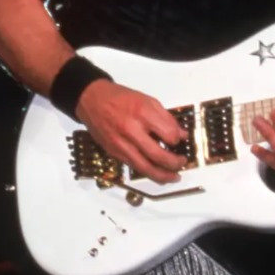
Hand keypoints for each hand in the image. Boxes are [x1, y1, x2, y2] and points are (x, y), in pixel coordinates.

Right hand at [75, 80, 189, 183]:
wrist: (92, 100)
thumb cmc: (119, 98)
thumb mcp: (147, 100)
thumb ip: (166, 118)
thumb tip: (181, 134)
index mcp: (142, 113)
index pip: (168, 134)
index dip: (178, 139)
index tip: (181, 139)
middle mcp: (131, 130)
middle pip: (158, 156)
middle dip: (174, 163)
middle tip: (182, 162)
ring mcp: (121, 144)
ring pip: (146, 168)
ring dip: (163, 176)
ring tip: (174, 176)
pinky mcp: (114, 153)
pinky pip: (134, 167)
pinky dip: (148, 172)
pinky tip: (156, 172)